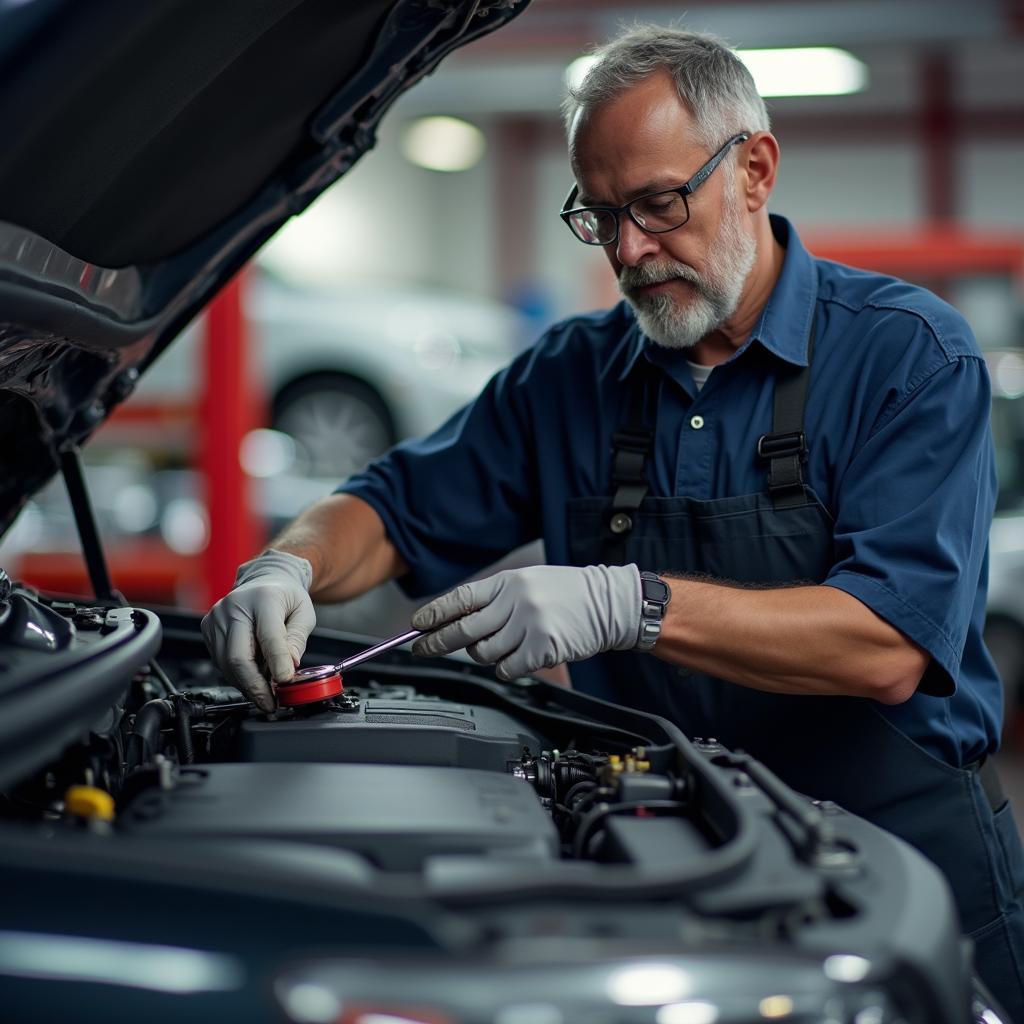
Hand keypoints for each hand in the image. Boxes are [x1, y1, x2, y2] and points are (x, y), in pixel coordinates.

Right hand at [201, 549, 315, 710]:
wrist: (265, 579)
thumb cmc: (285, 596)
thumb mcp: (304, 614)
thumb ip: (297, 641)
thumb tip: (288, 668)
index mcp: (263, 598)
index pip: (268, 636)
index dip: (277, 663)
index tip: (285, 682)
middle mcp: (234, 606)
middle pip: (238, 656)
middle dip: (255, 686)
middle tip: (270, 703)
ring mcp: (217, 617)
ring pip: (227, 664)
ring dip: (247, 684)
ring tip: (265, 691)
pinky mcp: (208, 629)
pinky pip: (220, 661)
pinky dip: (237, 675)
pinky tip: (253, 676)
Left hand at [411, 564, 641, 680]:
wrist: (610, 604)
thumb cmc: (569, 595)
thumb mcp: (529, 584)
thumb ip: (496, 601)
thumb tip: (458, 622)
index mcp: (509, 582)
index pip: (461, 598)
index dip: (435, 613)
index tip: (417, 625)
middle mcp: (516, 600)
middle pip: (464, 629)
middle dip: (438, 642)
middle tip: (423, 649)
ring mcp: (528, 624)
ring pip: (484, 653)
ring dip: (486, 655)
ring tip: (505, 646)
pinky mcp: (541, 647)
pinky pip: (507, 668)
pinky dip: (508, 667)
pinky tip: (521, 656)